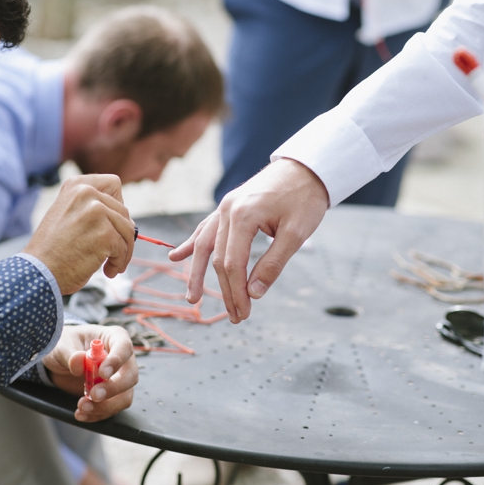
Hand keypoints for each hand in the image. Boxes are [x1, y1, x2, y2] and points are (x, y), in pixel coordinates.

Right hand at [23, 175, 134, 294]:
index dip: (118, 204)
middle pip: (124, 211)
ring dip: (123, 251)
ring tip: (110, 265)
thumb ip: (92, 209)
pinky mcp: (106, 234)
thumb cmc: (52, 250)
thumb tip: (127, 221)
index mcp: (77, 186)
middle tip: (112, 252)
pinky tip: (107, 270)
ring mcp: (97, 212)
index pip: (114, 184)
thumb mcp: (68, 215)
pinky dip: (119, 262)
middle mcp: (87, 193)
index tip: (112, 222)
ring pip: (128, 230)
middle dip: (122, 234)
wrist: (39, 272)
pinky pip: (124, 248)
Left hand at [42, 324, 137, 421]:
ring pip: (124, 397)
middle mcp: (122, 359)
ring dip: (105, 406)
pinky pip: (111, 409)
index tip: (103, 373)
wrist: (60, 360)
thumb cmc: (65, 344)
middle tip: (94, 395)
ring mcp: (118, 379)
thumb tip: (78, 362)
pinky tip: (81, 414)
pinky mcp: (111, 396)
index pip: (124, 348)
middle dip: (113, 389)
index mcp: (114, 338)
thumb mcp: (62, 345)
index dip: (117, 361)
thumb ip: (70, 354)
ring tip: (82, 407)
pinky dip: (97, 415)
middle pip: (130, 376)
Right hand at [168, 158, 328, 323]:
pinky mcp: (229, 205)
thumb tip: (254, 294)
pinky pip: (206, 228)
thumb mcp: (296, 234)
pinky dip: (193, 244)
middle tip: (235, 316)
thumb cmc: (305, 199)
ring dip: (199, 273)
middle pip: (219, 259)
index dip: (236, 292)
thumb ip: (273, 264)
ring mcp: (225, 206)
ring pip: (206, 245)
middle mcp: (227, 210)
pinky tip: (177, 257)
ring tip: (192, 298)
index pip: (233, 263)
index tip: (243, 313)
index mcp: (243, 216)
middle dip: (225, 290)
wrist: (306, 167)